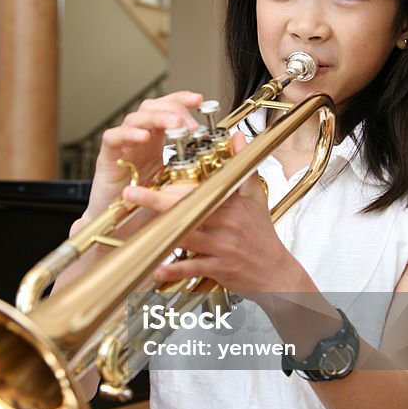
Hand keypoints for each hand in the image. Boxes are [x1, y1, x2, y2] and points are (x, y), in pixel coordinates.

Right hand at [72, 91, 202, 228]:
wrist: (122, 229)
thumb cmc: (148, 207)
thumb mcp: (179, 183)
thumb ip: (195, 167)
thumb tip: (225, 153)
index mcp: (156, 140)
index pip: (167, 109)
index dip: (181, 100)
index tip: (199, 100)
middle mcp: (139, 139)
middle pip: (151, 108)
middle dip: (172, 109)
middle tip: (189, 122)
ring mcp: (122, 146)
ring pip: (134, 118)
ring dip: (156, 118)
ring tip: (174, 125)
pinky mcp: (107, 158)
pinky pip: (113, 137)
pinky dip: (128, 134)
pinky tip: (144, 137)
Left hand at [122, 132, 310, 294]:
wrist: (276, 273)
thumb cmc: (261, 234)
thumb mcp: (255, 196)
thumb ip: (243, 164)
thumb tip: (236, 135)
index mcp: (231, 202)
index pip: (201, 185)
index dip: (177, 177)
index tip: (157, 167)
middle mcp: (226, 222)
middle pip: (187, 208)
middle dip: (157, 201)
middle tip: (131, 193)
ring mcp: (223, 246)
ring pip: (187, 236)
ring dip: (160, 233)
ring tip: (135, 230)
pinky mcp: (220, 268)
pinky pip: (193, 267)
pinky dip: (174, 270)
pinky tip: (156, 270)